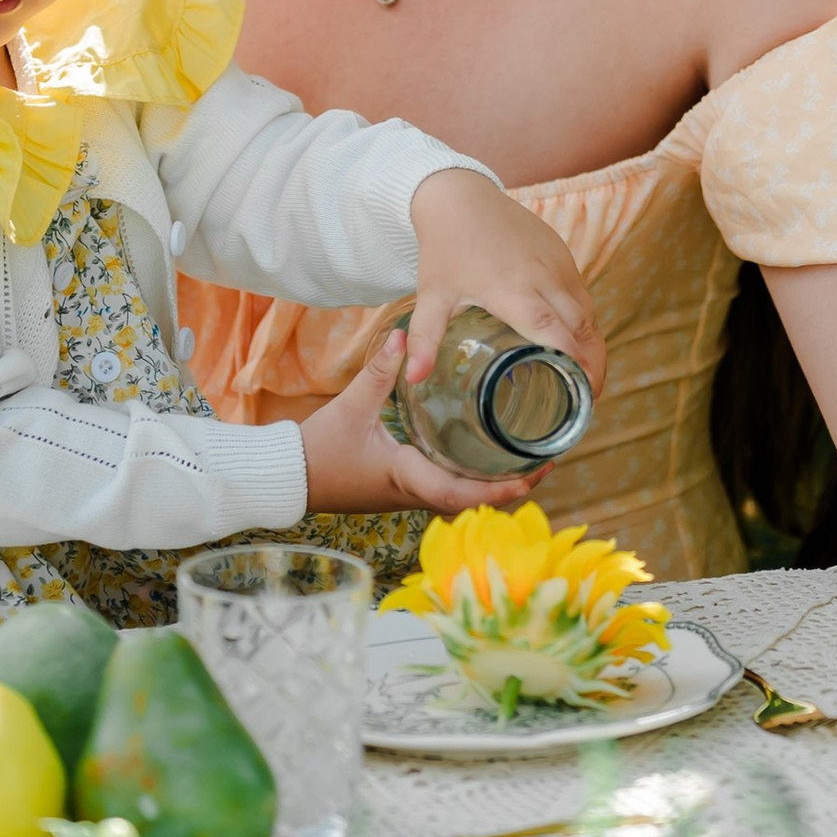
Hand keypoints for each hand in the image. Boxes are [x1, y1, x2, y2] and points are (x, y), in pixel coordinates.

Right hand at [296, 325, 544, 515]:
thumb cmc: (320, 448)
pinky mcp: (404, 490)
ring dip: (495, 486)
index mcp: (407, 477)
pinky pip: (448, 491)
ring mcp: (409, 496)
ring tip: (529, 461)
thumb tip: (405, 333)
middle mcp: (414, 494)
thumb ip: (379, 369)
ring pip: (462, 499)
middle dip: (510, 487)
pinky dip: (474, 481)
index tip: (529, 478)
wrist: (290, 477)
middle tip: (546, 462)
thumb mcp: (352, 405)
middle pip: (473, 502)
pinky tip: (488, 460)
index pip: (459, 494)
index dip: (497, 491)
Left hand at [405, 165, 602, 391]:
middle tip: (586, 403)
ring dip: (593, 346)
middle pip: (582, 328)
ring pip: (588, 311)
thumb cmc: (445, 247)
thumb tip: (412, 380)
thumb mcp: (432, 295)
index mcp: (514, 291)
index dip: (574, 366)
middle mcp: (544, 277)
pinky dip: (586, 322)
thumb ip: (425, 339)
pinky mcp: (563, 253)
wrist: (460, 194)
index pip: (556, 334)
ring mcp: (558, 263)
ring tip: (588, 381)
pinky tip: (578, 344)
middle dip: (591, 367)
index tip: (580, 399)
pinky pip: (582, 294)